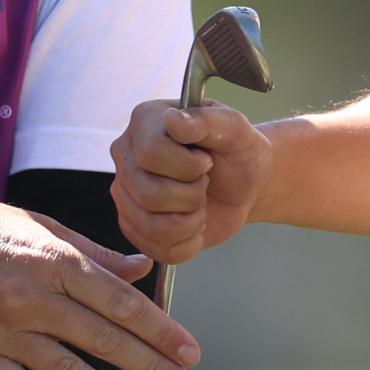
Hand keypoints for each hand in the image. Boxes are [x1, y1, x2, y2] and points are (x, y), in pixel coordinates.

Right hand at [0, 174, 198, 369]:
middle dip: (148, 364)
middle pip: (101, 337)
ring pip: (66, 369)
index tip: (188, 349)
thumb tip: (141, 268)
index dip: (157, 328)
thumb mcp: (39, 226)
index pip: (117, 300)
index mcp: (52, 260)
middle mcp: (30, 296)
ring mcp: (1, 330)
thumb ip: (93, 253)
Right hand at [110, 100, 274, 265]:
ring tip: (200, 204)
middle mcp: (126, 156)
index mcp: (145, 121)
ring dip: (191, 222)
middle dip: (192, 196)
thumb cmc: (237, 150)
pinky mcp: (134, 226)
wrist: (243, 183)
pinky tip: (195, 224)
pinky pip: (157, 249)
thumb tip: (174, 120)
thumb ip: (207, 120)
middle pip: (148, 194)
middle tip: (205, 183)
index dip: (188, 167)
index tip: (207, 161)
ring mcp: (126, 194)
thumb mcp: (235, 127)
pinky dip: (188, 243)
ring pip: (151, 226)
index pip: (150, 154)